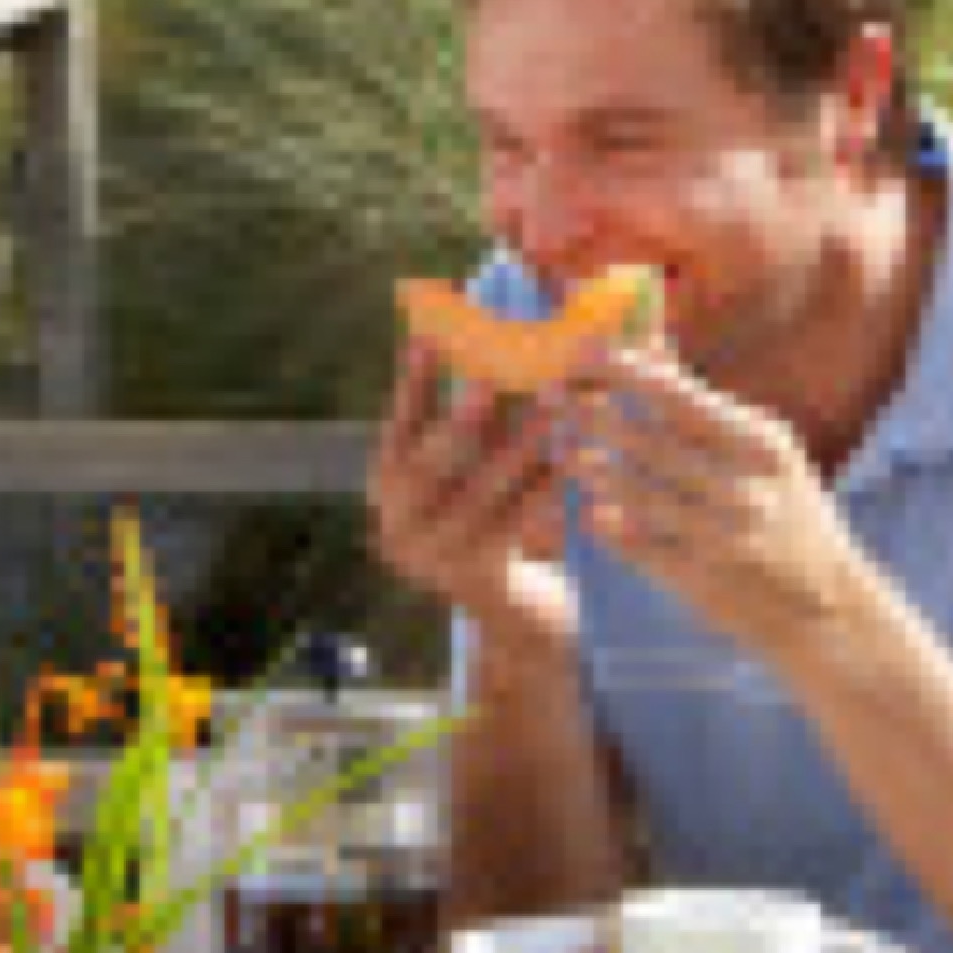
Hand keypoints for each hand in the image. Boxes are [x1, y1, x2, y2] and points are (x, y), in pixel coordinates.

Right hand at [368, 342, 572, 647]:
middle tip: (492, 380)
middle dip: (462, 419)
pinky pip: (510, 526)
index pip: (396, 427)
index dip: (412, 384)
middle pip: (426, 465)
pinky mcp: (471, 579)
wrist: (516, 615)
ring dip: (516, 448)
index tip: (428, 337)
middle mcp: (396, 525)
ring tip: (552, 412)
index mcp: (387, 489)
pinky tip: (566, 465)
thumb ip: (481, 419)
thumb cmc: (500, 523)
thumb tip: (499, 344)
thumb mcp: (480, 468)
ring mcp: (429, 557)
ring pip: (474, 494)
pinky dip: (539, 491)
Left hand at [557, 348, 871, 654]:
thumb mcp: (764, 453)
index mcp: (760, 445)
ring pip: (638, 495)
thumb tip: (650, 347)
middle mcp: (744, 488)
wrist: (828, 607)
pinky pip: (641, 547)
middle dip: (593, 415)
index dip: (626, 372)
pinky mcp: (702, 580)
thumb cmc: (788, 512)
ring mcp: (722, 537)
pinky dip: (610, 528)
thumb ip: (704, 405)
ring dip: (592, 469)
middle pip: (650, 443)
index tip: (582, 350)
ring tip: (561, 447)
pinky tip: (586, 512)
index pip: (681, 399)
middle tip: (550, 396)